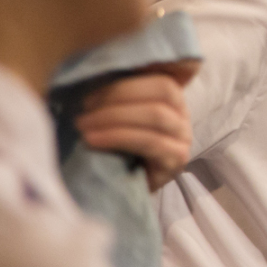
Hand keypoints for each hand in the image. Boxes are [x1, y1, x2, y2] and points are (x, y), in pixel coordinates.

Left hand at [75, 59, 197, 190]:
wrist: (122, 191)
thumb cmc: (117, 149)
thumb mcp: (116, 118)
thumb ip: (113, 97)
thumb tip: (86, 75)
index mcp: (171, 99)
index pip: (159, 80)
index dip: (124, 85)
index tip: (88, 98)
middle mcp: (183, 116)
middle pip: (161, 93)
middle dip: (117, 98)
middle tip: (83, 112)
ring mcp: (183, 139)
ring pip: (156, 116)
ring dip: (114, 118)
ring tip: (83, 126)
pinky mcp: (176, 161)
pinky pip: (151, 142)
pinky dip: (118, 137)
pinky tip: (93, 140)